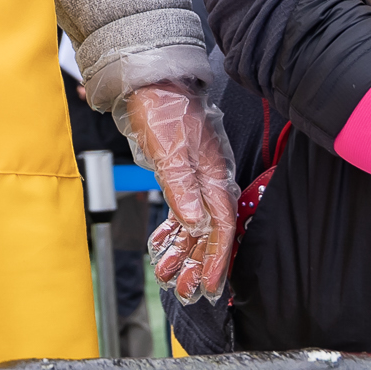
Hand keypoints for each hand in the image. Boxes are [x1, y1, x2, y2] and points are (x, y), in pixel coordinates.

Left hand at [122, 79, 239, 302]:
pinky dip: (173, 230)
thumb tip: (197, 223)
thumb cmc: (161, 107)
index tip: (212, 285)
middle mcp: (208, 179)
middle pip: (209, 231)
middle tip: (188, 291)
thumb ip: (183, 187)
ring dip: (184, 252)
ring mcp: (194, 176)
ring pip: (194, 224)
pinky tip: (164, 246)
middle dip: (200, 264)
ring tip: (170, 276)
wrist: (149, 78)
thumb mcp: (169, 150)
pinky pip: (181, 210)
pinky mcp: (178, 172)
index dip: (218, 258)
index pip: (221, 225)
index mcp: (214, 175)